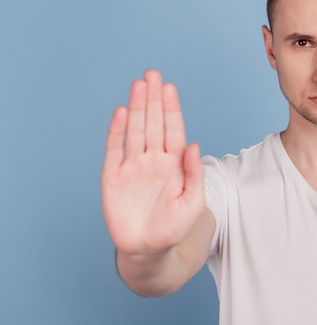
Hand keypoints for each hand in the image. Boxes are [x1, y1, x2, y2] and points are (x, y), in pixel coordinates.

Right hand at [102, 70, 204, 255]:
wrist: (148, 250)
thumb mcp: (193, 202)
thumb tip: (195, 145)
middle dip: (153, 99)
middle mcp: (153, 160)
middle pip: (153, 123)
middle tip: (152, 74)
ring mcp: (133, 166)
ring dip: (137, 108)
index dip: (171, 109)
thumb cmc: (173, 227)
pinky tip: (121, 113)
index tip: (169, 87)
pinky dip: (117, 132)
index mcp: (174, 164)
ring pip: (135, 130)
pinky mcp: (113, 177)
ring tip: (138, 84)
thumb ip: (194, 174)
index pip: (173, 130)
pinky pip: (115, 150)